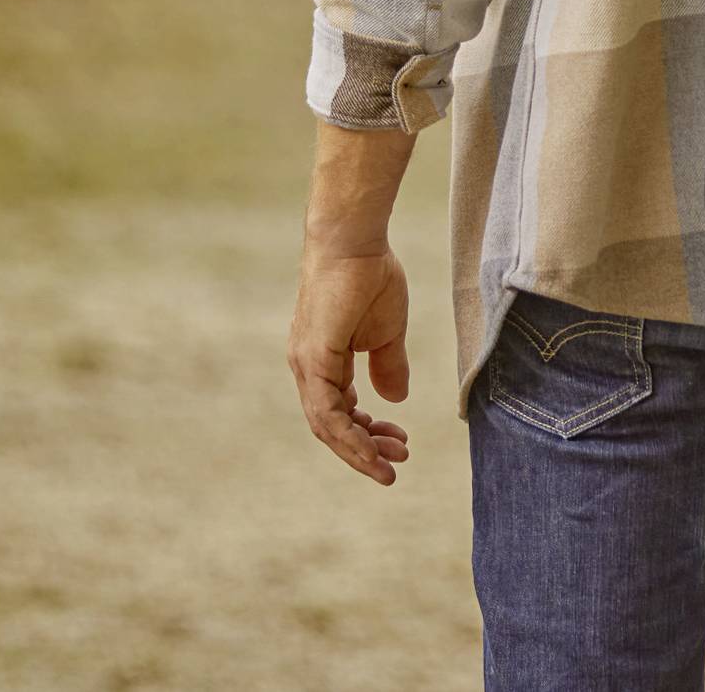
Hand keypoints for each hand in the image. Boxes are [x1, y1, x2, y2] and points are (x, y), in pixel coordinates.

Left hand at [288, 242, 412, 484]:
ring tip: (390, 464)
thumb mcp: (387, 331)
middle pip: (332, 426)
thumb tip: (394, 399)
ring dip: (359, 450)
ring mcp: (306, 364)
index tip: (398, 444)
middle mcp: (308, 368)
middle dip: (365, 448)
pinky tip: (371, 449)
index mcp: (322, 361)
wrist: (354, 239)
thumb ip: (387, 365)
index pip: (340, 411)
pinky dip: (349, 436)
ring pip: (327, 425)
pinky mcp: (312, 358)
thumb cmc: (370, 275)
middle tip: (395, 462)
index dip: (367, 434)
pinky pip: (326, 412)